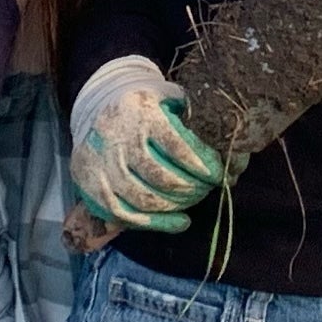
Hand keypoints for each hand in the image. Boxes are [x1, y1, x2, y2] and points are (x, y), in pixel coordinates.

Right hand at [67, 60, 223, 232]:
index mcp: (139, 112)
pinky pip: (126, 215)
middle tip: (209, 189)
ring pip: (144, 199)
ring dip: (176, 206)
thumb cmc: (144, 107)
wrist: (96, 107)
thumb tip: (230, 144)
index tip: (219, 173)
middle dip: (193, 188)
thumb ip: (194, 114)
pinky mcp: (92, 186)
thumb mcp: (168, 97)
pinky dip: (157, 224)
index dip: (202, 164)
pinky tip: (181, 222)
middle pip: (161, 177)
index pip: (175, 145)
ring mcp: (101, 165)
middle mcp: (117, 138)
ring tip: (194, 201)